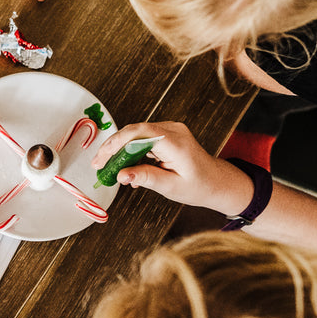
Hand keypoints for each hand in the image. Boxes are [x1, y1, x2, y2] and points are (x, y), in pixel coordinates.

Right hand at [91, 121, 253, 216]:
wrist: (217, 182)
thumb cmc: (199, 186)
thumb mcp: (171, 187)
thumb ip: (145, 178)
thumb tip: (121, 175)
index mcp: (176, 144)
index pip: (138, 134)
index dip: (115, 144)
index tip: (102, 159)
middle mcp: (173, 131)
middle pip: (134, 131)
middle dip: (113, 147)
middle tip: (99, 165)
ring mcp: (171, 130)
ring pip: (136, 134)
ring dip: (120, 149)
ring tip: (109, 168)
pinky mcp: (167, 134)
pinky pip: (143, 138)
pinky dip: (131, 150)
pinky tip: (126, 167)